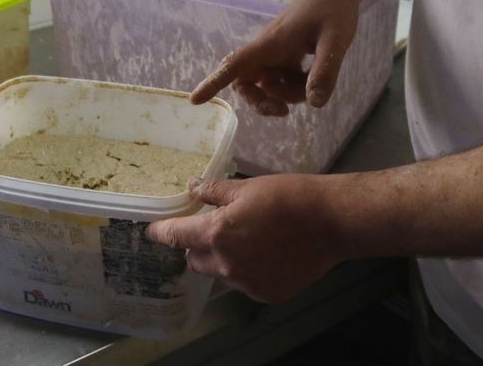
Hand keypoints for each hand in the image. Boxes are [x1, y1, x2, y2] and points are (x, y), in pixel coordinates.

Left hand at [146, 176, 340, 302]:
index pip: (176, 236)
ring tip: (249, 239)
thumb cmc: (289, 196)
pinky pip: (244, 283)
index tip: (152, 231)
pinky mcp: (265, 294)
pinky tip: (267, 254)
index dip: (162, 232)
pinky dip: (247, 270)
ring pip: (220, 273)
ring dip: (223, 259)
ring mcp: (246, 284)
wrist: (330, 222)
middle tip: (215, 227)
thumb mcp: (247, 188)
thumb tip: (193, 187)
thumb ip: (215, 192)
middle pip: (195, 259)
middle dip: (197, 245)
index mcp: (217, 234)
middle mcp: (226, 264)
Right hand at [190, 0, 358, 114]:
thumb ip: (325, 70)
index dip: (214, 82)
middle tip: (283, 112)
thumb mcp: (336, 39)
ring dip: (286, 95)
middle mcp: (269, 49)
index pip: (236, 64)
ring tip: (314, 84)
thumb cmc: (335, 8)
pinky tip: (314, 76)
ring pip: (268, 84)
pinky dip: (296, 86)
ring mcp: (278, 53)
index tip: (196, 100)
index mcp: (271, 42)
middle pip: (246, 82)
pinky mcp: (289, 55)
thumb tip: (314, 104)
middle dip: (260, 101)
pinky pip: (283, 80)